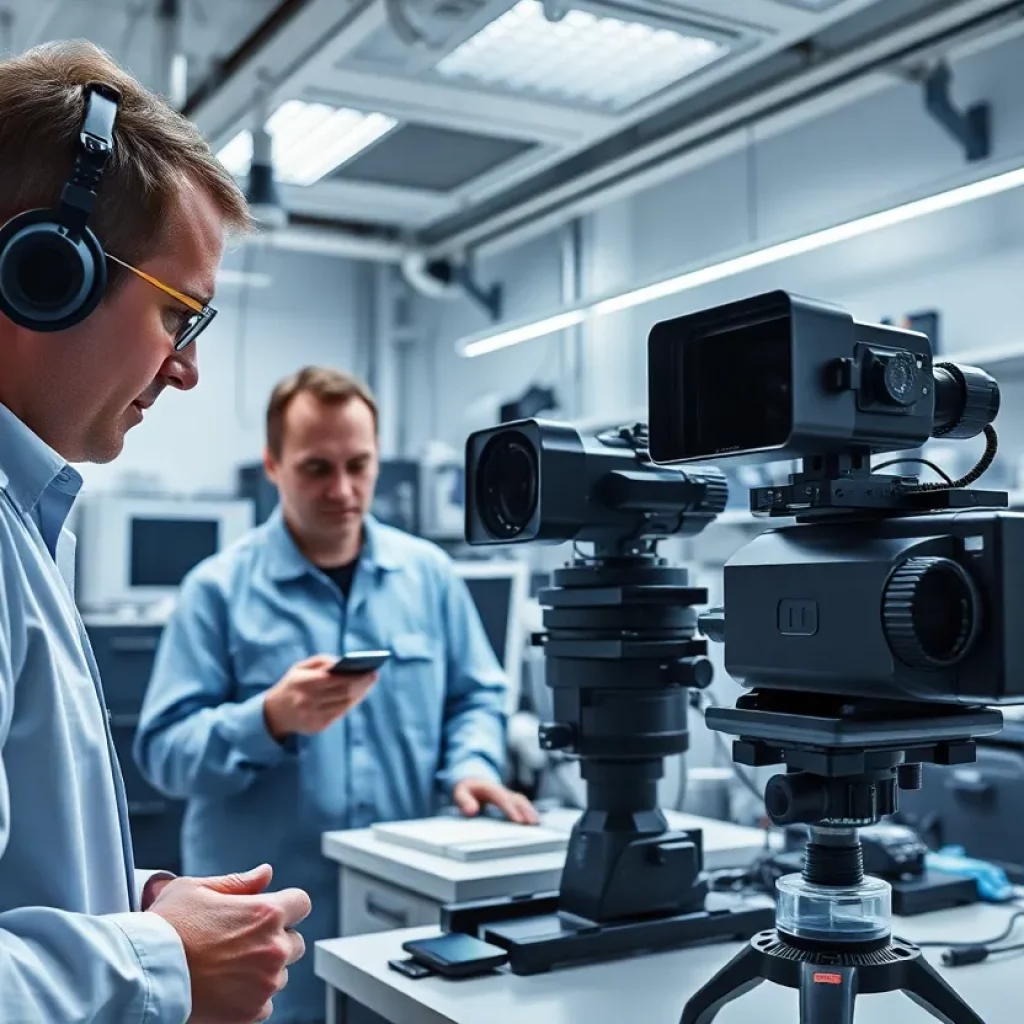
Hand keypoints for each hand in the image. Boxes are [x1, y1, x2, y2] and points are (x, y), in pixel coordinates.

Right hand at [148, 863, 310, 1023]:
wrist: (144, 975)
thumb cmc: (167, 927)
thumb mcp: (198, 889)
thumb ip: (239, 882)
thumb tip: (265, 874)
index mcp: (266, 913)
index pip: (302, 903)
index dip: (286, 905)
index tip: (270, 912)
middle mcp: (273, 948)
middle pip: (295, 942)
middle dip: (275, 939)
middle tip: (242, 942)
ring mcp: (265, 983)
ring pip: (280, 974)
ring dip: (264, 970)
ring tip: (228, 966)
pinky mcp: (251, 1012)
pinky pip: (265, 1003)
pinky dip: (251, 997)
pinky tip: (225, 988)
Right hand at [262, 655, 376, 741]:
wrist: (274, 713)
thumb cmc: (293, 684)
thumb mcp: (301, 667)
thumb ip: (322, 661)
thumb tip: (344, 663)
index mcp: (301, 683)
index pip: (332, 679)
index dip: (353, 675)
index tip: (368, 669)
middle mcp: (306, 701)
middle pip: (342, 692)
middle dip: (361, 684)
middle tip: (373, 676)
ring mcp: (311, 716)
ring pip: (343, 705)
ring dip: (358, 694)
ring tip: (368, 684)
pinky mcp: (317, 727)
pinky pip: (339, 714)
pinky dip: (349, 703)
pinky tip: (357, 695)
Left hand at [453, 778, 538, 824]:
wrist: (471, 779)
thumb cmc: (466, 788)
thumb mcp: (459, 792)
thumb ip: (464, 800)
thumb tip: (472, 811)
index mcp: (490, 788)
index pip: (503, 799)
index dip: (511, 810)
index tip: (518, 821)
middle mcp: (501, 790)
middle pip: (517, 799)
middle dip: (526, 810)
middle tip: (533, 823)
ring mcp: (506, 794)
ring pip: (521, 801)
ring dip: (530, 811)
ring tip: (537, 823)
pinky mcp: (509, 799)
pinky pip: (521, 804)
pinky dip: (529, 811)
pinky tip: (534, 820)